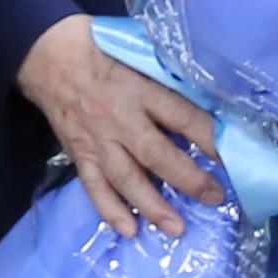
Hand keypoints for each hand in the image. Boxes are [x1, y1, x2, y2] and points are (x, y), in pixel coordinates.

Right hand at [20, 16, 223, 237]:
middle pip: (157, 155)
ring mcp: (96, 140)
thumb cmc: (97, 47)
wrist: (46, 54)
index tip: (231, 156)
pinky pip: (94, 187)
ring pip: (127, 179)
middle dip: (188, 180)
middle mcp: (119, 118)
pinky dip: (110, 210)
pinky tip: (128, 230)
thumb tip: (203, 99)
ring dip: (152, 206)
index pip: (181, 116)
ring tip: (176, 228)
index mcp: (138, 88)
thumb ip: (165, 77)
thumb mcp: (137, 52)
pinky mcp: (78, 153)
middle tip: (215, 198)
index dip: (209, 138)